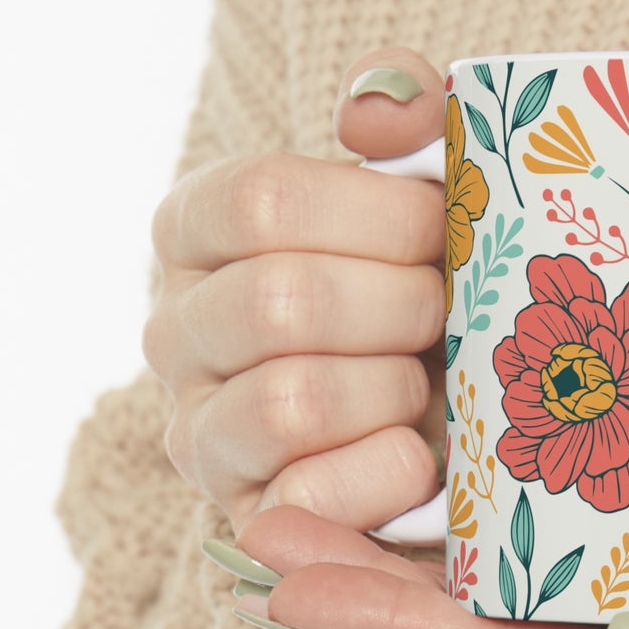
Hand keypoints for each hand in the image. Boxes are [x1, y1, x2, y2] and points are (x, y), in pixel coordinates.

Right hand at [144, 48, 447, 535]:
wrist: (452, 413)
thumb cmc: (428, 282)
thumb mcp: (427, 184)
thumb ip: (406, 115)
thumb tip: (375, 111)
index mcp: (199, 229)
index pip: (261, 200)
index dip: (379, 216)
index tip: (442, 230)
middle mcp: (175, 329)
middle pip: (282, 302)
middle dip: (403, 307)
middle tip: (450, 312)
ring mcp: (200, 431)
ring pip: (291, 400)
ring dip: (396, 389)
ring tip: (430, 383)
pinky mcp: (247, 516)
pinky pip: (309, 497)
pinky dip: (388, 471)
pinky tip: (422, 453)